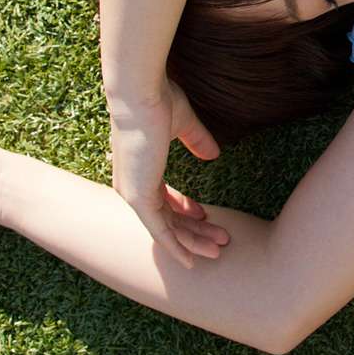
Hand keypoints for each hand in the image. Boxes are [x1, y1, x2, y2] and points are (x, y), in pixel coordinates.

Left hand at [108, 78, 222, 267]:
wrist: (140, 94)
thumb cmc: (157, 101)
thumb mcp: (182, 125)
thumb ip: (197, 140)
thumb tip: (215, 154)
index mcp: (139, 170)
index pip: (162, 200)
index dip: (185, 209)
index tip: (205, 214)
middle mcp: (132, 187)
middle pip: (167, 218)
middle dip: (195, 231)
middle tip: (221, 240)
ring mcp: (133, 194)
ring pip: (167, 229)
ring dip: (193, 242)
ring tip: (219, 250)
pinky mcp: (138, 198)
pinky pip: (159, 231)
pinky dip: (176, 247)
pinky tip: (191, 260)